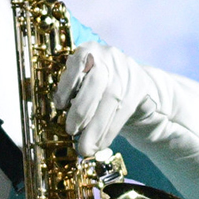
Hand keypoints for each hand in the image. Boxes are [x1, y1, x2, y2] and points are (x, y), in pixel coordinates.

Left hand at [55, 44, 153, 160]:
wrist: (138, 86)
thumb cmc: (98, 86)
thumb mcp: (82, 80)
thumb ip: (71, 90)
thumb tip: (59, 110)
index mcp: (89, 50)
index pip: (78, 62)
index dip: (68, 84)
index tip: (59, 105)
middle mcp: (109, 57)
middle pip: (97, 80)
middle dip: (82, 108)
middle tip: (70, 130)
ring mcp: (127, 72)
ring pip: (112, 99)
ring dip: (96, 127)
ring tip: (84, 148)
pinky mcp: (139, 89)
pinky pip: (123, 112)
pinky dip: (108, 132)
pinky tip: (99, 145)